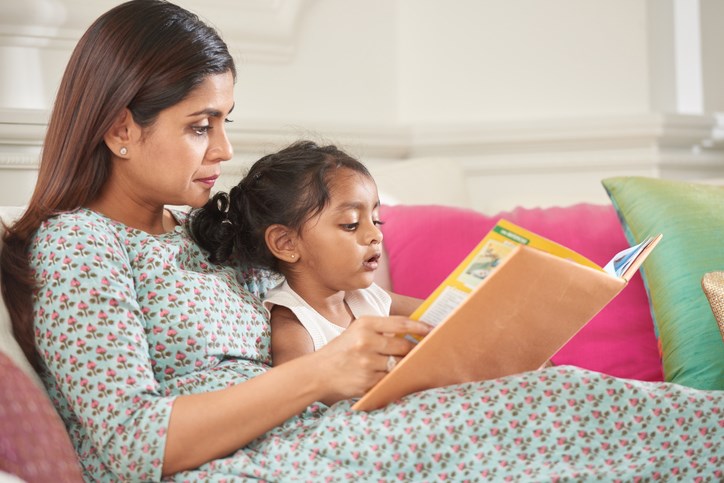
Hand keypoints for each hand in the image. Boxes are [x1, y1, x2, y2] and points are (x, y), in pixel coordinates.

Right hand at [309, 316, 430, 403]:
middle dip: (414, 351)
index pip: (400, 323)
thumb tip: (414, 333)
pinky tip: (396, 378)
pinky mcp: (367, 382)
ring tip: (410, 366)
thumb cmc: (342, 350)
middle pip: (404, 346)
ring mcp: (366, 363)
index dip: (420, 326)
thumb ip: (381, 330)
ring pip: (399, 365)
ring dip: (406, 366)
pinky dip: (395, 379)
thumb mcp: (357, 331)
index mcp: (364, 324)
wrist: (317, 373)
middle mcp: (365, 341)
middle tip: (423, 352)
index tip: (433, 330)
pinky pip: (391, 380)